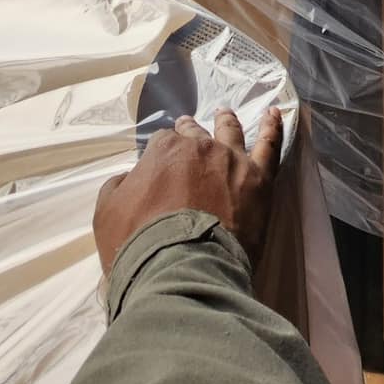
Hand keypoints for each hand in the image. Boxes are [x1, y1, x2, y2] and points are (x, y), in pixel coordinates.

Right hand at [93, 106, 283, 273]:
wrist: (183, 269)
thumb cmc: (139, 243)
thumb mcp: (107, 213)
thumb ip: (119, 186)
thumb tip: (130, 177)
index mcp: (164, 150)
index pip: (162, 142)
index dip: (161, 153)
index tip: (160, 163)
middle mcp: (200, 148)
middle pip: (195, 135)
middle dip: (190, 132)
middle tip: (188, 128)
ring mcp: (233, 161)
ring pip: (230, 133)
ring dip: (226, 122)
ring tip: (225, 114)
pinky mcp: (260, 181)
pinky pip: (270, 146)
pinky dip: (273, 128)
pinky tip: (275, 115)